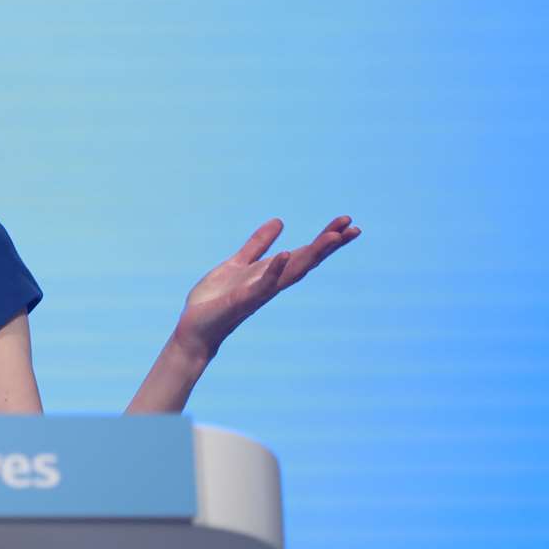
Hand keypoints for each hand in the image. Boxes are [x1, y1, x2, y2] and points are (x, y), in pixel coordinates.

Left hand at [173, 215, 360, 364]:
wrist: (196, 327)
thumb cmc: (216, 298)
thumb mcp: (238, 263)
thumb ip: (258, 244)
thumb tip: (279, 221)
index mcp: (271, 272)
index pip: (304, 253)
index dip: (325, 239)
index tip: (346, 222)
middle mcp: (271, 283)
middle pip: (306, 261)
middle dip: (329, 245)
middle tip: (353, 227)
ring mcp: (259, 292)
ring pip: (292, 272)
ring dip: (312, 254)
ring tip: (332, 236)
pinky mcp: (242, 300)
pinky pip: (262, 284)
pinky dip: (275, 270)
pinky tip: (285, 253)